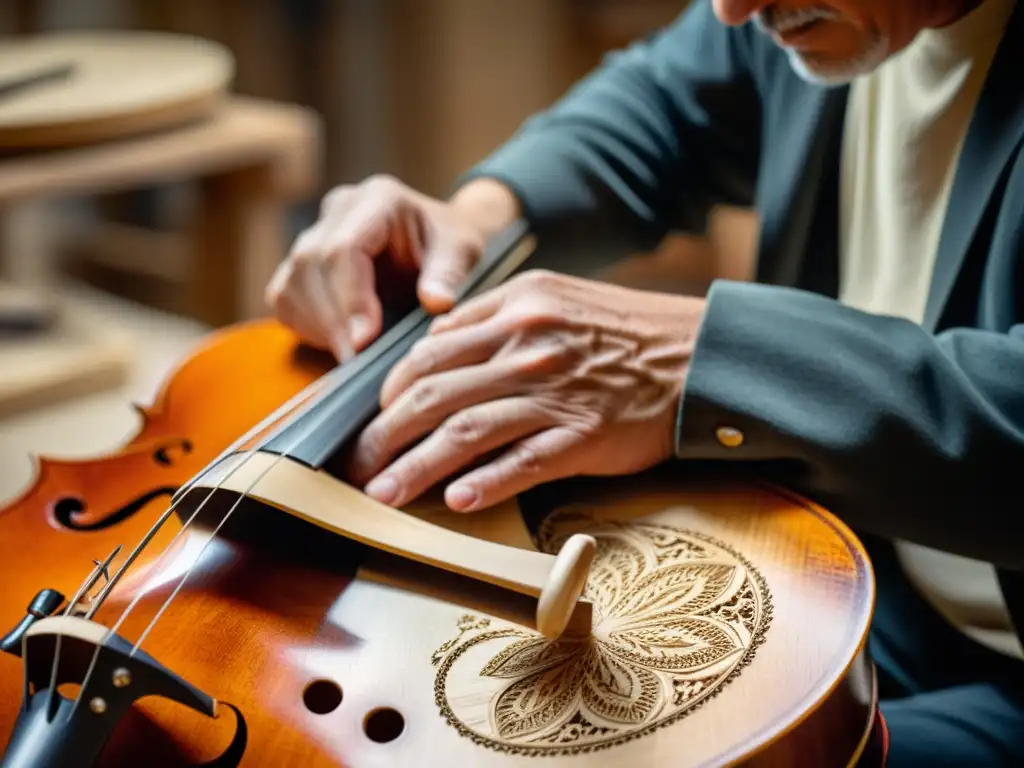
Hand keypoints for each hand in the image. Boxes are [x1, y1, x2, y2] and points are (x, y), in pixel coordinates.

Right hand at [265, 175, 516, 360]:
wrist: (436, 239)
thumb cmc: (450, 244)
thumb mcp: (462, 252)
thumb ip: (449, 274)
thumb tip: (436, 303)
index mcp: (378, 199)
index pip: (346, 247)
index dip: (350, 296)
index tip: (364, 340)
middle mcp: (338, 210)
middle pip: (312, 265)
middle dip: (332, 319)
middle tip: (355, 360)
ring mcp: (313, 233)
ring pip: (292, 283)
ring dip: (317, 326)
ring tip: (351, 356)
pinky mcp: (300, 263)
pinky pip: (284, 298)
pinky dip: (305, 326)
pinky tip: (337, 343)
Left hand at [347, 270, 705, 511]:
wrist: (699, 354)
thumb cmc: (624, 331)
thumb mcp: (557, 299)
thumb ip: (497, 319)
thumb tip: (439, 349)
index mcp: (515, 308)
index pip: (429, 350)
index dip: (390, 389)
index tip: (375, 417)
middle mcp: (527, 347)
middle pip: (432, 393)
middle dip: (384, 434)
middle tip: (358, 464)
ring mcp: (555, 392)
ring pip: (464, 431)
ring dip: (415, 467)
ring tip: (383, 494)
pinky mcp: (584, 435)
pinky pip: (523, 462)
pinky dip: (485, 483)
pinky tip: (457, 502)